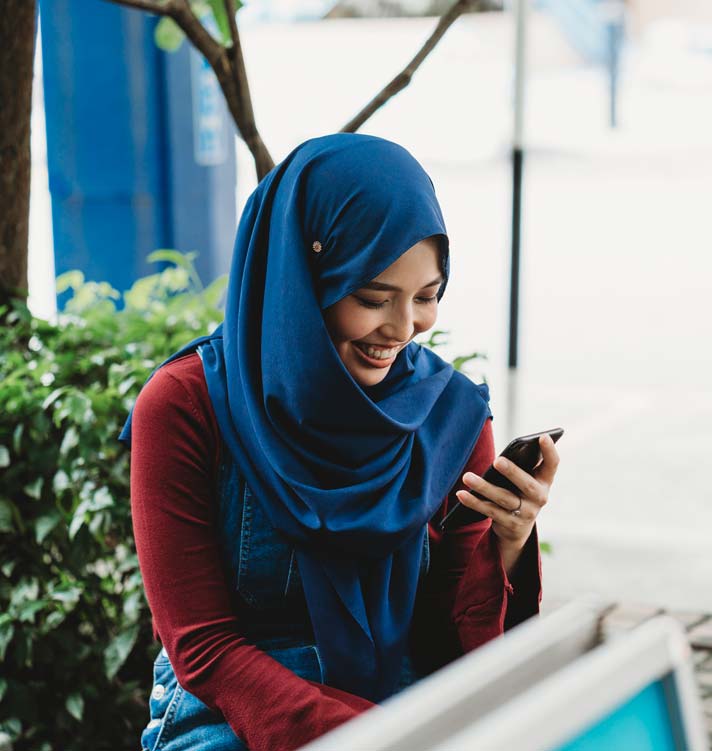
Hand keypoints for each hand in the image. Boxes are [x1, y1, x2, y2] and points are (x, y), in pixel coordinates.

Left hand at [455, 434, 559, 549]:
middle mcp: (540, 498)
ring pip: (503, 498)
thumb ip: (520, 467)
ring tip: (467, 477)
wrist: (518, 528)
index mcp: (545, 481)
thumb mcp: (525, 479)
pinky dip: (474, 502)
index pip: (552, 464)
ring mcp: (526, 513)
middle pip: (526, 484)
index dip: (550, 451)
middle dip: (512, 472)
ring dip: (483, 487)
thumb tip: (500, 457)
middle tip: (497, 460)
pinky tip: (461, 494)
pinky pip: (489, 511)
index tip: (543, 436)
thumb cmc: (518, 492)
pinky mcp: (510, 524)